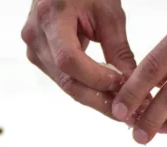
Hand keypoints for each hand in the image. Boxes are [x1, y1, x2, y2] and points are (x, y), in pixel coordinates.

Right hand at [21, 0, 136, 119]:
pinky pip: (65, 80)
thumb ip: (119, 49)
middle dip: (99, 99)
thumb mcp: (108, 13)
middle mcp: (35, 37)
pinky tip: (107, 95)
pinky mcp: (39, 58)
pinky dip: (87, 89)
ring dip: (96, 98)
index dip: (95, 77)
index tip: (121, 84)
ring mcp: (34, 50)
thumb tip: (131, 84)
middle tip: (127, 113)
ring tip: (122, 106)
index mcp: (50, 17)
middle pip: (67, 80)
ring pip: (66, 85)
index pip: (68, 60)